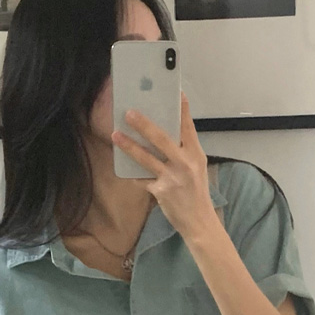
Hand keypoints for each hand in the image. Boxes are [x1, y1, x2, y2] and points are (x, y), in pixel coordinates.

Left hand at [111, 91, 215, 240]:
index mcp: (196, 154)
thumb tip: (163, 135)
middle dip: (144, 124)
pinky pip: (141, 179)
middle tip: (129, 113)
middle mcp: (185, 164)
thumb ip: (183, 152)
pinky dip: (131, 173)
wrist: (199, 221)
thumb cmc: (196, 192)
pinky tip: (122, 166)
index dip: (182, 109)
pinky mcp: (161, 192)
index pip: (188, 127)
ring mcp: (172, 178)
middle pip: (162, 139)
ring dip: (129, 146)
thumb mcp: (197, 168)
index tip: (176, 93)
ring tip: (115, 135)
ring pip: (146, 158)